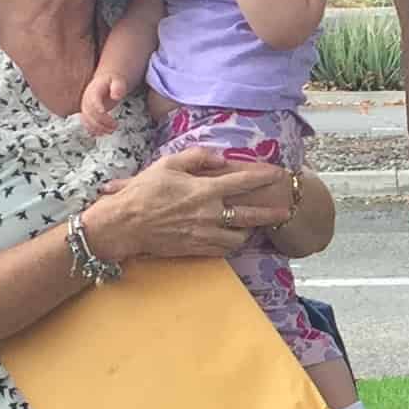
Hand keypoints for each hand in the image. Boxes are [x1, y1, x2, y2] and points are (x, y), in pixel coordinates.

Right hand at [77, 67, 129, 139]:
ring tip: (112, 130)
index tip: (103, 112)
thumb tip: (116, 96)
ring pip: (87, 120)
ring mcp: (86, 107)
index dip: (96, 106)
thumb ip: (118, 88)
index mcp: (94, 90)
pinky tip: (103, 133)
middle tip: (115, 125)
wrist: (106, 81)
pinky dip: (94, 130)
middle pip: (90, 112)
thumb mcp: (118, 81)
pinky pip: (87, 123)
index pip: (93, 99)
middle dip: (102, 121)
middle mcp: (87, 99)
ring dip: (99, 128)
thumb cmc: (113, 81)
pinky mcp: (87, 113)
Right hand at [81, 147, 299, 264]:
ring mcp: (204, 235)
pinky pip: (223, 250)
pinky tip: (232, 238)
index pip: (243, 182)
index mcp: (204, 191)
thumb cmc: (143, 191)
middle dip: (271, 213)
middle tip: (284, 211)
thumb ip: (197, 158)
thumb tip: (220, 158)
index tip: (278, 173)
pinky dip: (231, 244)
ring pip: (239, 238)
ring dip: (248, 231)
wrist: (124, 225)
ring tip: (253, 227)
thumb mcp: (167, 165)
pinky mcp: (195, 249)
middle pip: (251, 216)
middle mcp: (209, 214)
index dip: (263, 177)